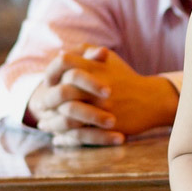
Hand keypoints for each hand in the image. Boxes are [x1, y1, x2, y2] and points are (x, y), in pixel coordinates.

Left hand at [26, 46, 177, 146]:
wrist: (152, 100)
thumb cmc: (127, 79)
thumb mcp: (110, 61)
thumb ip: (86, 53)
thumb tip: (60, 54)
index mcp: (96, 66)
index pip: (63, 62)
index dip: (51, 72)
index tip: (47, 82)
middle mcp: (97, 86)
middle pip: (61, 91)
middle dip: (47, 99)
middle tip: (40, 106)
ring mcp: (101, 106)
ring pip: (67, 114)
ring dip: (52, 121)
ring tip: (44, 124)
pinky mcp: (106, 124)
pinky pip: (78, 131)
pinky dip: (64, 136)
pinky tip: (57, 137)